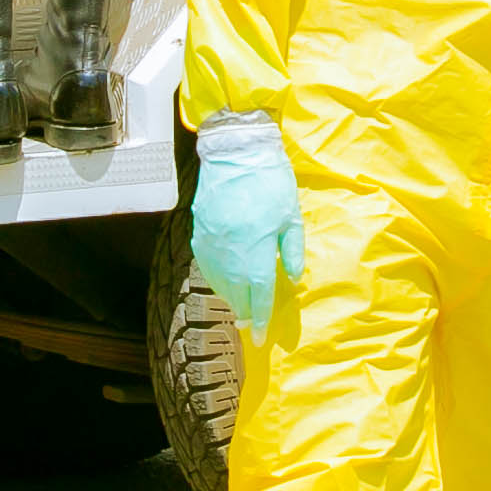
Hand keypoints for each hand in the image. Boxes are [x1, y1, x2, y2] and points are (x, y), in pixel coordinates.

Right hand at [189, 115, 310, 330]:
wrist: (234, 151)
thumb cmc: (270, 181)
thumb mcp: (290, 215)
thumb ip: (291, 250)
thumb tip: (291, 279)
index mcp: (256, 251)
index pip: (257, 296)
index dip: (259, 320)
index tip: (259, 338)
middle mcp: (230, 254)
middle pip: (235, 295)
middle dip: (243, 313)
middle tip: (248, 325)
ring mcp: (210, 245)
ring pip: (218, 284)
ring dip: (229, 298)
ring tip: (237, 308)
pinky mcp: (199, 233)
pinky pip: (206, 267)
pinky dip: (215, 280)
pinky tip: (223, 282)